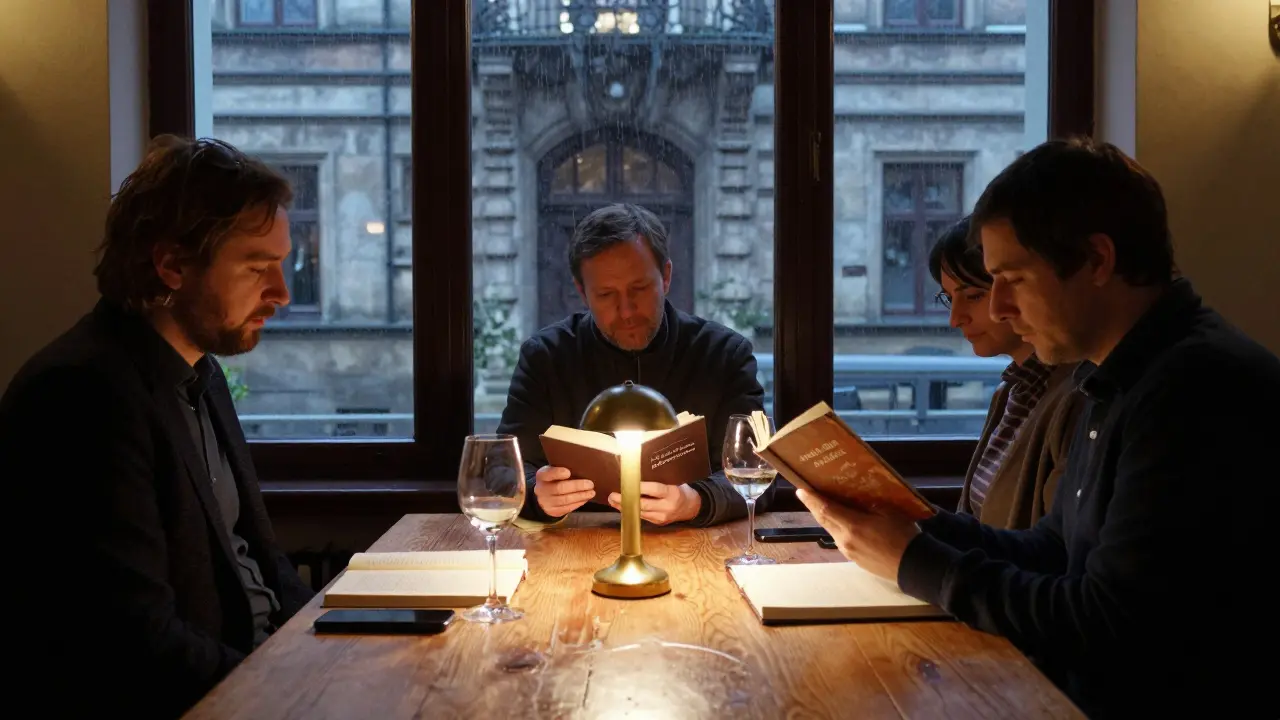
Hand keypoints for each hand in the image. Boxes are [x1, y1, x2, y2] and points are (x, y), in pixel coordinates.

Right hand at [533, 466, 595, 517]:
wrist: (543, 495)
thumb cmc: (554, 478)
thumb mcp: (553, 470)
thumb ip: (563, 467)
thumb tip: (583, 465)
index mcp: (542, 476)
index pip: (548, 474)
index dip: (557, 473)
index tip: (568, 472)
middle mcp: (541, 490)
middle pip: (559, 488)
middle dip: (577, 486)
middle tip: (590, 484)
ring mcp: (546, 502)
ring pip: (565, 500)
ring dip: (580, 496)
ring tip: (592, 492)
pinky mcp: (553, 511)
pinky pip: (567, 508)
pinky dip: (578, 503)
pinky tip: (586, 498)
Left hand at [608, 482, 701, 525]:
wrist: (691, 507)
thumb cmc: (680, 490)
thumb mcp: (674, 482)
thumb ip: (659, 480)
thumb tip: (636, 475)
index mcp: (673, 493)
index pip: (655, 490)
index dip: (640, 487)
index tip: (627, 483)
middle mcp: (667, 507)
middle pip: (644, 504)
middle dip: (626, 500)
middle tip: (613, 495)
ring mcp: (662, 517)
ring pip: (640, 512)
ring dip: (624, 507)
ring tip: (613, 500)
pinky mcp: (658, 522)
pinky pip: (642, 517)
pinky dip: (631, 511)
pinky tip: (622, 506)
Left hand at [796, 488, 919, 581]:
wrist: (914, 566)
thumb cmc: (904, 535)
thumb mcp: (889, 512)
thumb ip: (869, 504)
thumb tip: (856, 498)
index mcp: (853, 526)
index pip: (825, 509)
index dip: (811, 499)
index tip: (800, 489)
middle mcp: (845, 540)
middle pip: (824, 521)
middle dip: (814, 507)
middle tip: (807, 494)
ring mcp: (848, 552)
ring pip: (832, 531)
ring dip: (827, 518)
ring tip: (827, 505)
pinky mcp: (854, 560)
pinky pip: (841, 540)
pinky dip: (838, 529)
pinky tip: (845, 524)